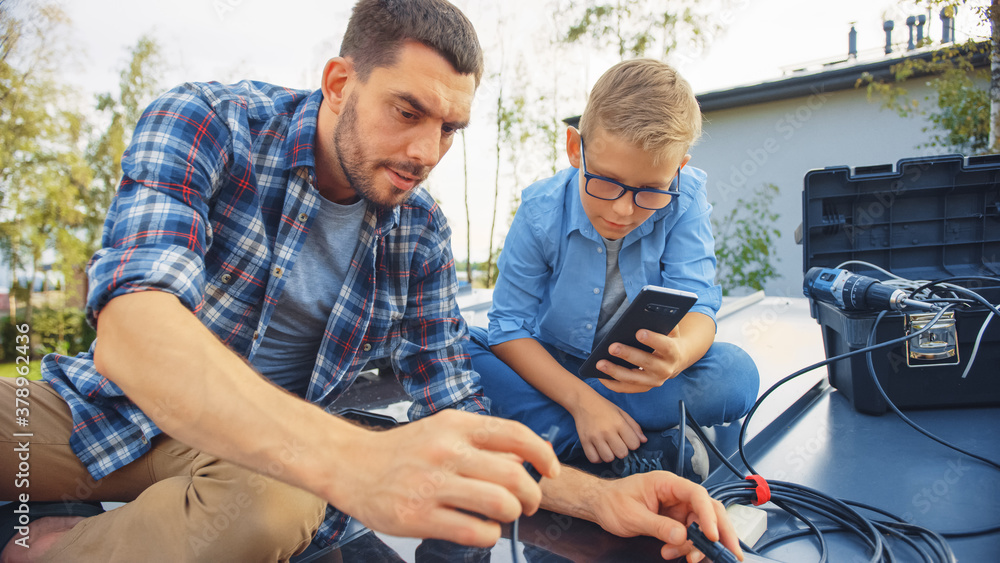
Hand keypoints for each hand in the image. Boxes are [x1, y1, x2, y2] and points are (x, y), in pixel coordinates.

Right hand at [338, 410, 559, 546]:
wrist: (349, 464)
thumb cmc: (403, 451)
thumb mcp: (443, 430)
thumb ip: (482, 441)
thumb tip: (529, 455)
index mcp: (456, 425)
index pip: (514, 435)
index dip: (543, 454)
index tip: (551, 471)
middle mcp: (446, 451)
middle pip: (514, 475)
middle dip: (532, 495)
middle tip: (529, 503)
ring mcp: (432, 484)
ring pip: (499, 503)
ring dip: (512, 514)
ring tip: (505, 516)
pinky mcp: (418, 516)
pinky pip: (473, 530)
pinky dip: (489, 535)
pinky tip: (482, 530)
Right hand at [572, 394, 645, 462]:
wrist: (583, 401)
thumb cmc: (605, 408)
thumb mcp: (622, 413)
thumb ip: (634, 427)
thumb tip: (644, 441)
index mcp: (619, 423)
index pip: (634, 444)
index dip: (633, 443)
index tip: (627, 439)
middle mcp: (607, 431)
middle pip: (622, 453)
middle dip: (622, 450)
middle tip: (617, 443)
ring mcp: (595, 437)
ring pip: (608, 458)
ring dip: (610, 455)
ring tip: (608, 447)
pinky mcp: (584, 441)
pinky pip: (594, 459)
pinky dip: (598, 458)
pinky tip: (599, 450)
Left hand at [589, 471, 743, 561]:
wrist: (600, 505)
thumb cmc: (612, 501)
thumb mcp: (632, 515)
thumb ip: (658, 526)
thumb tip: (682, 536)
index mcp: (667, 483)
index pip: (697, 495)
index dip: (708, 515)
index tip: (711, 536)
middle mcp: (677, 494)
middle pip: (709, 510)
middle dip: (721, 532)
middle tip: (729, 553)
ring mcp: (678, 508)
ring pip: (703, 526)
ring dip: (699, 544)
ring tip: (685, 557)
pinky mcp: (676, 521)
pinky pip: (691, 535)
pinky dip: (689, 547)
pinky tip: (676, 553)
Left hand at [595, 326, 683, 392]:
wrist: (675, 359)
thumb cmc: (666, 339)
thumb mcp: (669, 329)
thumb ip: (662, 321)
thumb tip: (647, 311)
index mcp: (673, 352)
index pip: (665, 346)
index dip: (652, 339)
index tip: (638, 332)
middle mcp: (665, 369)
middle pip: (646, 363)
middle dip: (628, 354)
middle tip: (612, 347)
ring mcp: (654, 381)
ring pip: (633, 378)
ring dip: (615, 371)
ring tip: (599, 363)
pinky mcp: (644, 388)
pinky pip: (626, 388)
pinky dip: (612, 384)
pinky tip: (599, 376)